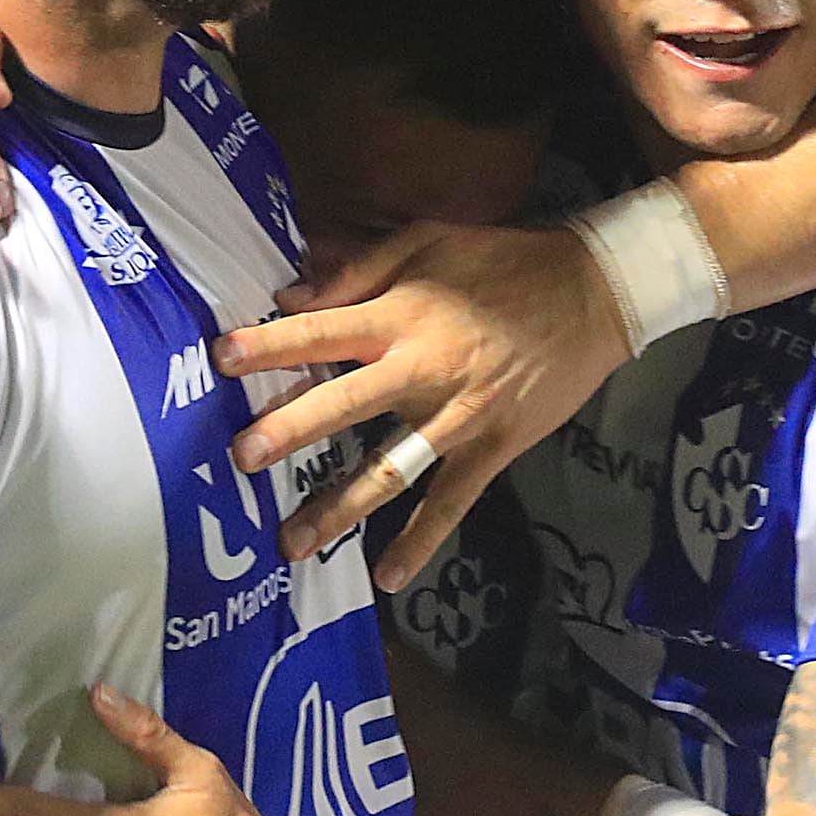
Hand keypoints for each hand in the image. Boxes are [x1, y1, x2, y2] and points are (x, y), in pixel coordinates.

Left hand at [219, 222, 636, 590]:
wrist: (595, 294)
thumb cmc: (505, 261)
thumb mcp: (430, 239)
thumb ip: (361, 268)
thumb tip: (293, 293)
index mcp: (404, 315)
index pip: (322, 330)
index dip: (270, 344)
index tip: (220, 358)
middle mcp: (424, 370)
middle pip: (343, 405)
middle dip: (288, 431)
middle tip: (239, 460)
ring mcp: (459, 418)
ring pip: (389, 469)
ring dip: (339, 507)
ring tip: (291, 543)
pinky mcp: (492, 449)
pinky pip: (451, 502)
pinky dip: (421, 542)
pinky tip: (385, 577)